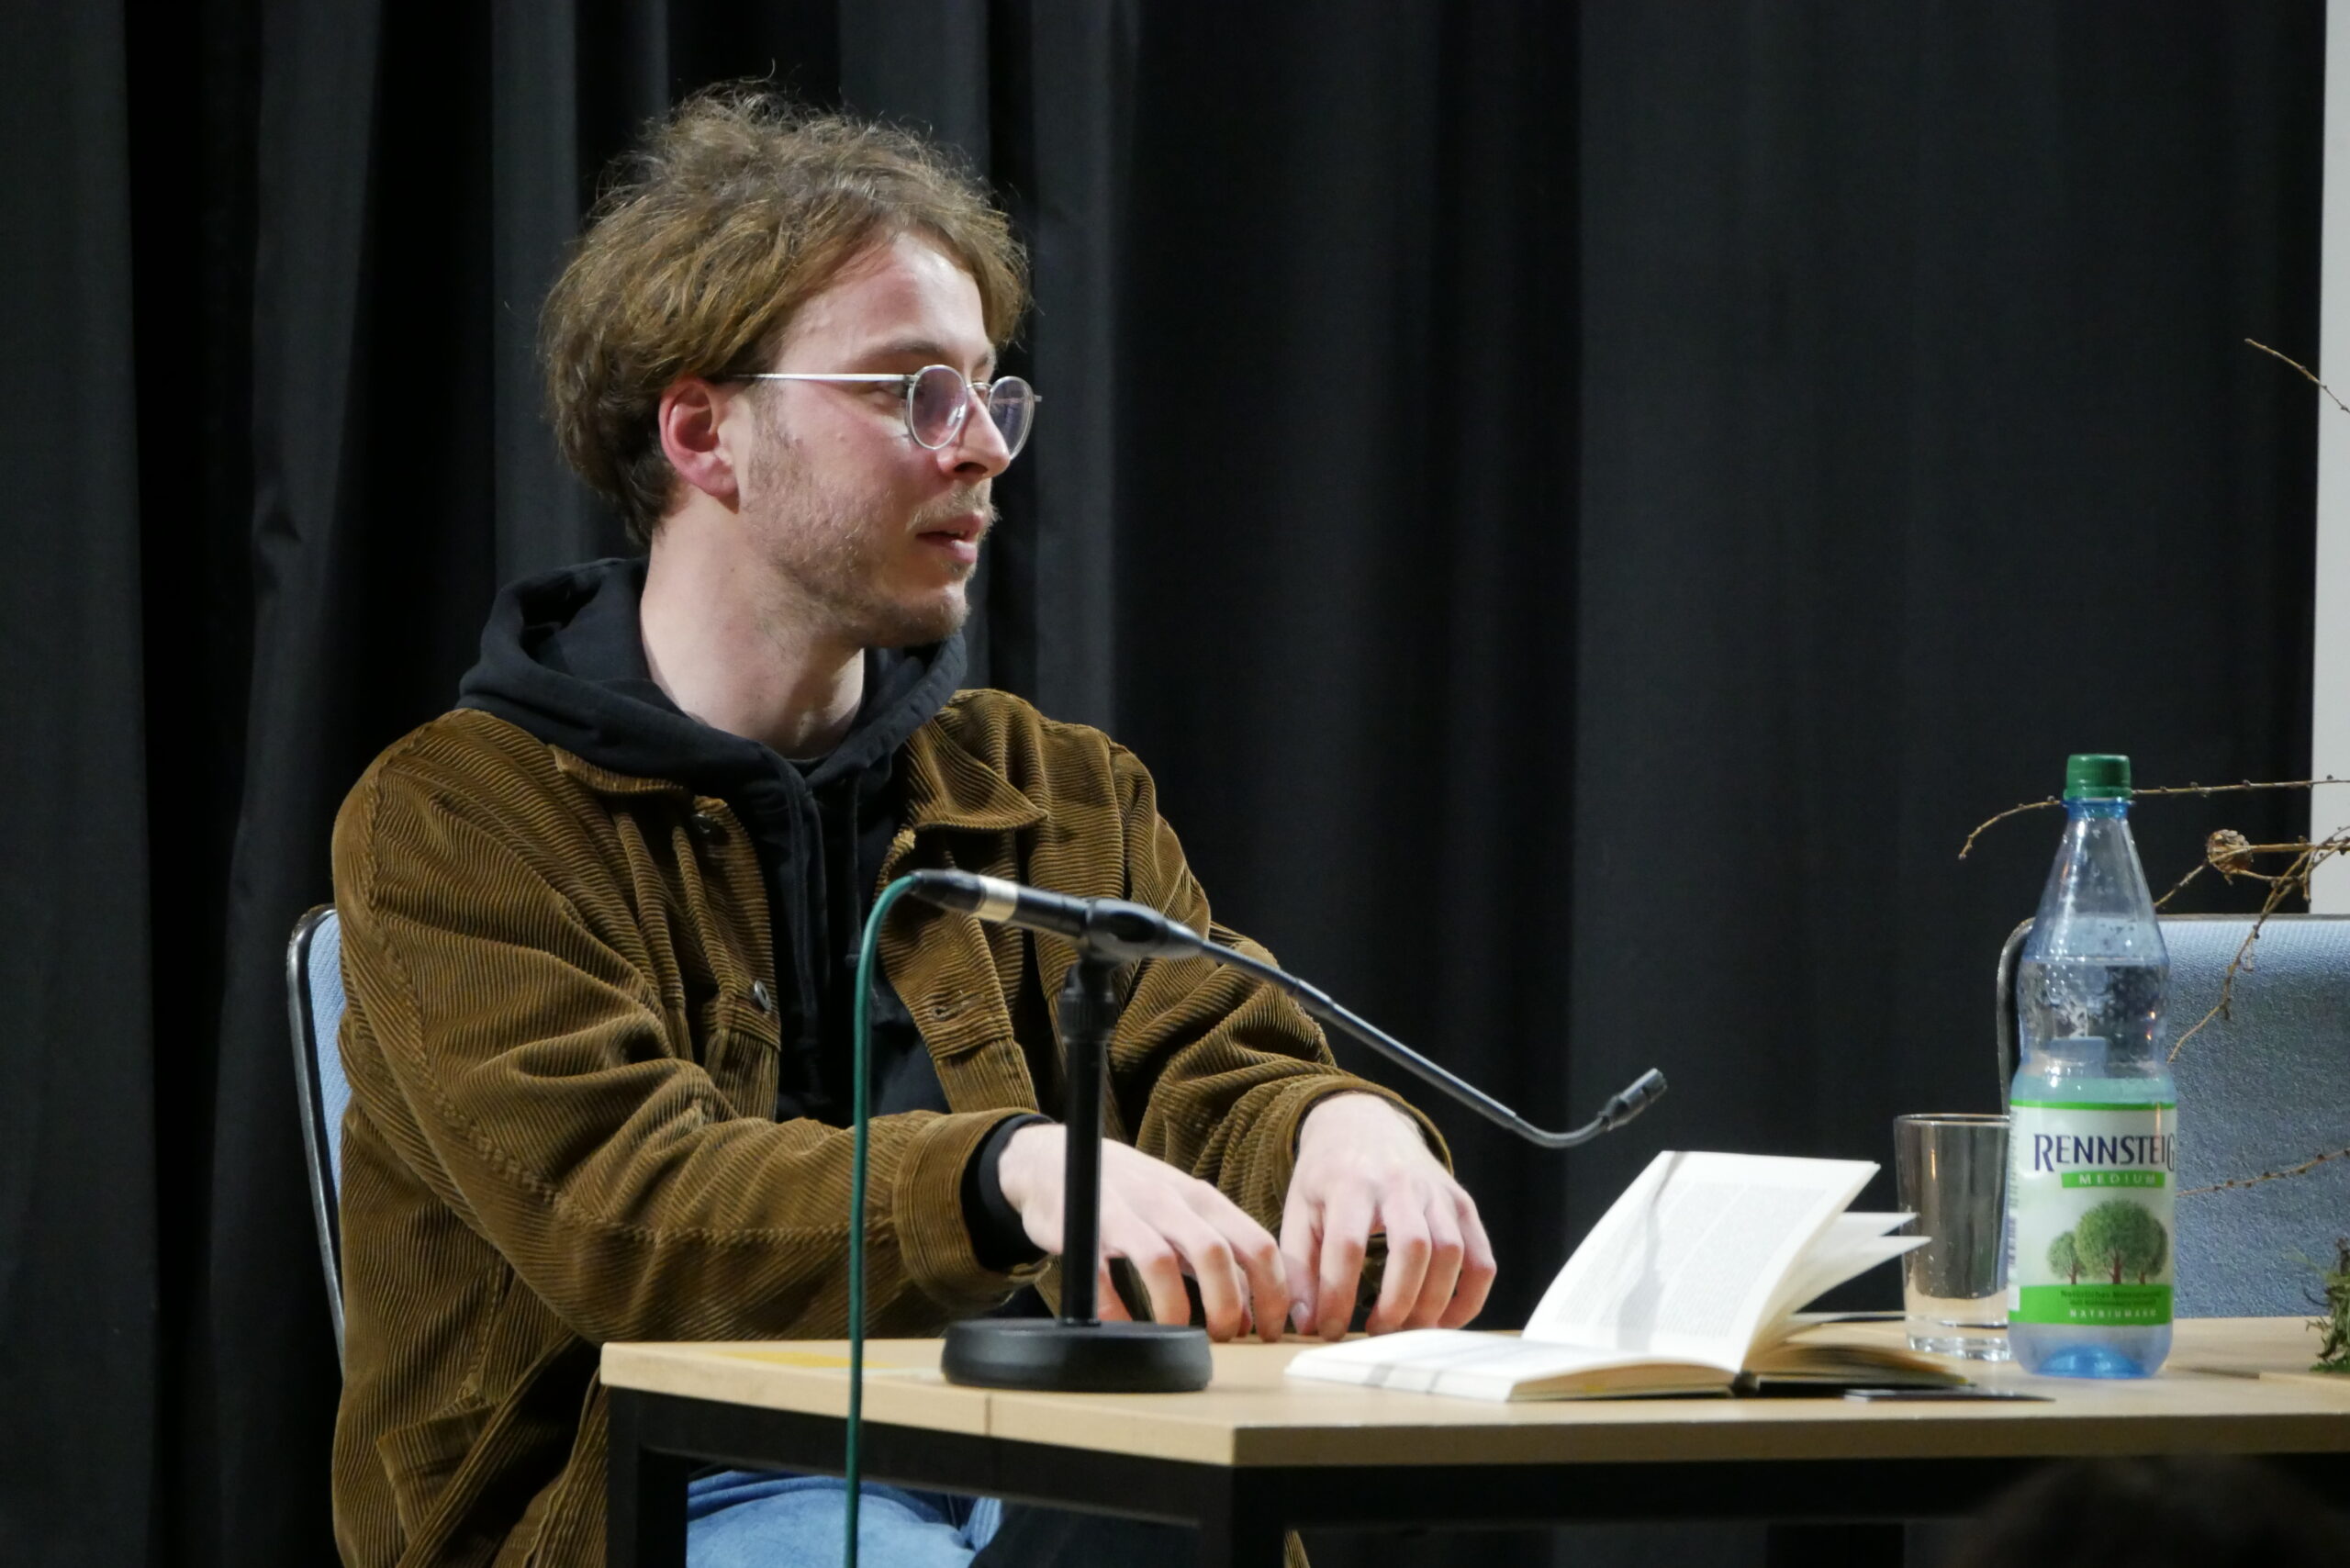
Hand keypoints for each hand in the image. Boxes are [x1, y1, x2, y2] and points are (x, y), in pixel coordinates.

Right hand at [997, 1123, 1289, 1341]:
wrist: (1054, 1160)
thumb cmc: (1130, 1194)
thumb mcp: (1182, 1216)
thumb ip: (1217, 1261)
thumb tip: (1248, 1317)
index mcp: (1200, 1199)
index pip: (1256, 1243)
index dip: (1271, 1292)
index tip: (1270, 1332)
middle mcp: (1167, 1202)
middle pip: (1214, 1253)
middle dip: (1226, 1304)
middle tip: (1223, 1338)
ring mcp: (1124, 1214)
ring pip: (1161, 1262)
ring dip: (1175, 1310)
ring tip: (1176, 1336)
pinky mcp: (1084, 1230)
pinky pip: (1103, 1278)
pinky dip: (1116, 1311)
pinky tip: (1125, 1331)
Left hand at [1282, 1094, 1495, 1339]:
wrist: (1364, 1123)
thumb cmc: (1328, 1174)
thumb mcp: (1298, 1210)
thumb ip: (1298, 1267)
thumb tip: (1307, 1324)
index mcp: (1350, 1182)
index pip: (1346, 1246)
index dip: (1338, 1296)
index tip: (1328, 1330)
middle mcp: (1399, 1183)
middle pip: (1411, 1247)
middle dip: (1396, 1302)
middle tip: (1376, 1332)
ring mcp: (1437, 1192)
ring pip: (1451, 1252)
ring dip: (1432, 1303)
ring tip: (1405, 1329)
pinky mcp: (1462, 1203)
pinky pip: (1481, 1258)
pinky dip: (1470, 1297)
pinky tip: (1444, 1320)